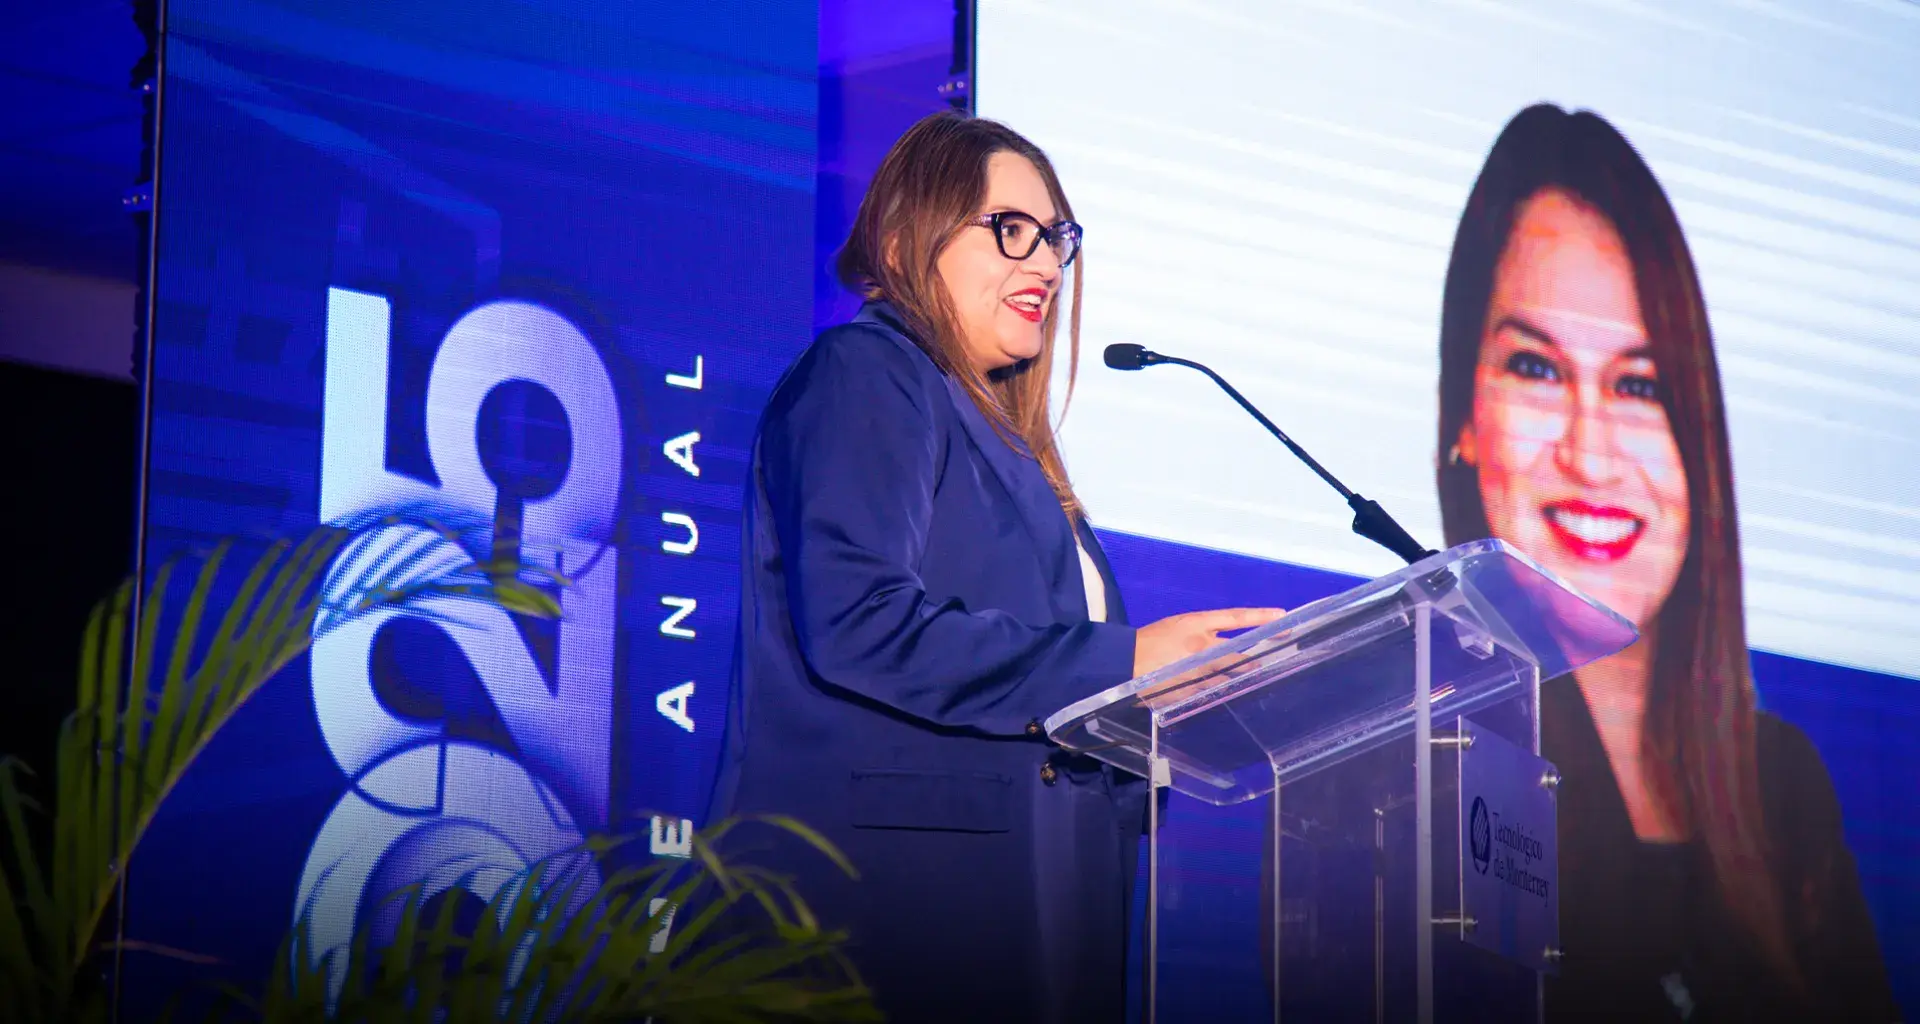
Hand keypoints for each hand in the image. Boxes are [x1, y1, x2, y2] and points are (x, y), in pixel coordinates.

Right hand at [1132, 607, 1286, 678]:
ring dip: (1237, 678)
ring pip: (1228, 677)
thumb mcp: (1177, 626)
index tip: (1282, 616)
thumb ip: (1203, 634)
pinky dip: (1217, 691)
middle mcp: (1201, 647)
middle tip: (1268, 662)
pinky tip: (1218, 693)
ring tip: (1248, 679)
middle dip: (1255, 661)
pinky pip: (1211, 692)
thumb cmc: (1149, 641)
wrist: (1123, 663)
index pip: (1236, 618)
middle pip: (1240, 656)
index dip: (1260, 616)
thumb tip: (1226, 645)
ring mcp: (1197, 672)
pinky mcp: (1190, 691)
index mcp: (1196, 624)